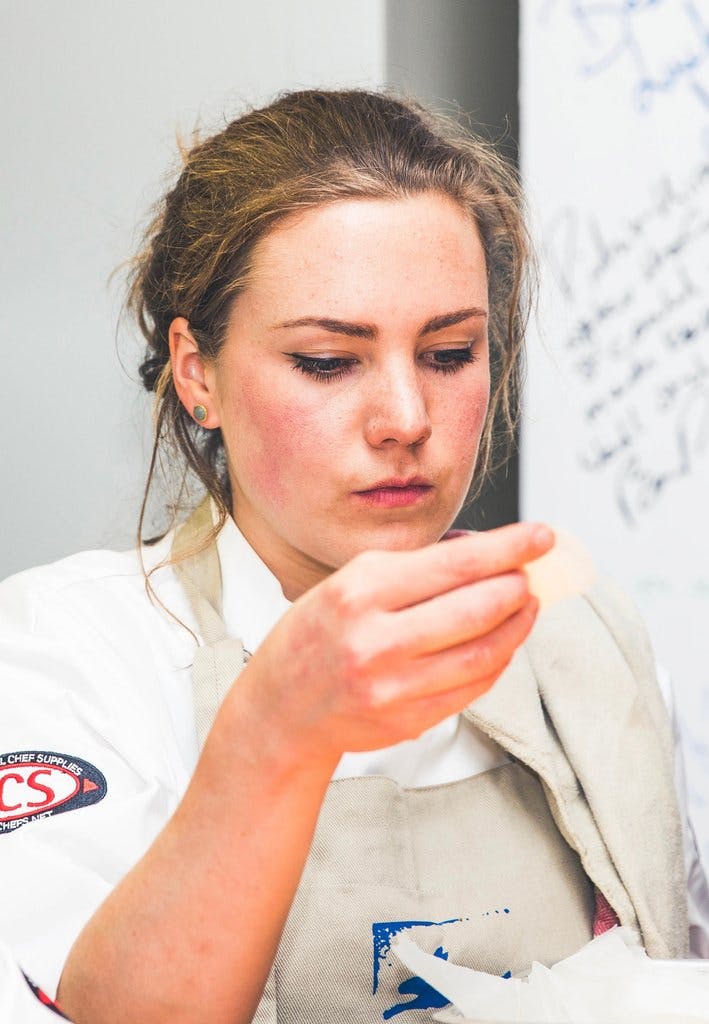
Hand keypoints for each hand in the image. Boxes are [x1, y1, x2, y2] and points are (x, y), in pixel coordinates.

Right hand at [233, 523, 552, 764]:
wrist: (282, 709)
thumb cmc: (315, 636)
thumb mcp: (348, 582)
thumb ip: (414, 568)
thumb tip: (485, 554)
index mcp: (359, 594)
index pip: (453, 565)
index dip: (507, 548)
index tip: (541, 536)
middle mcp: (376, 642)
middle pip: (476, 609)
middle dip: (517, 586)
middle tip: (532, 573)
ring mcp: (393, 687)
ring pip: (483, 653)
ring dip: (517, 625)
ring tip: (526, 605)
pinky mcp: (409, 721)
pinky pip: (473, 688)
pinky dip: (497, 660)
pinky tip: (502, 642)